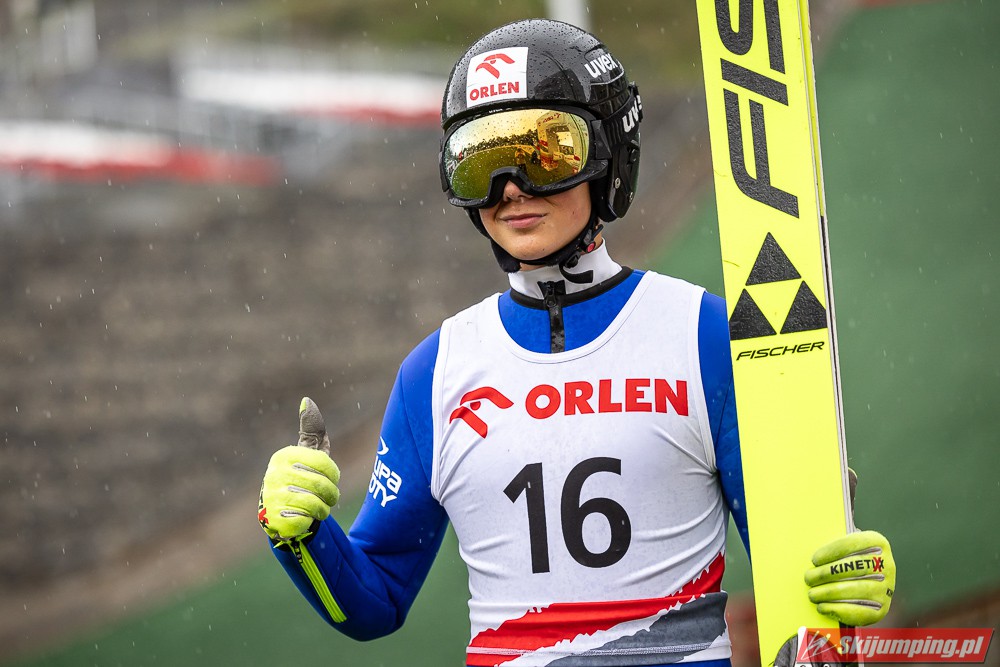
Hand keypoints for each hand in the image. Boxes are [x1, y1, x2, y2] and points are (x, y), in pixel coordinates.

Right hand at [258, 397, 339, 542]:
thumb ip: (312, 430)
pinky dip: (311, 521)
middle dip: (331, 494)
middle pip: (322, 485)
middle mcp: (274, 474)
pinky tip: (305, 518)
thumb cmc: (301, 479)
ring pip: (316, 504)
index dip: (333, 475)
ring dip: (323, 509)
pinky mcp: (273, 519)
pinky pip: (306, 519)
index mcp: (285, 456)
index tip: (329, 478)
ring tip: (317, 508)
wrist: (283, 513)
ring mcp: (271, 497)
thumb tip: (307, 400)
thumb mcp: (308, 454)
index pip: (325, 464)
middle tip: (327, 497)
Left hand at [805, 530, 895, 625]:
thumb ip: (834, 548)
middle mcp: (886, 564)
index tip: (815, 560)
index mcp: (877, 543)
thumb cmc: (849, 560)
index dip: (831, 552)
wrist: (870, 580)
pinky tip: (823, 607)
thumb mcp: (845, 548)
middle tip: (808, 578)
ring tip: (812, 594)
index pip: (853, 544)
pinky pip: (859, 611)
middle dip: (825, 574)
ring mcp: (886, 587)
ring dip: (828, 593)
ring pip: (854, 589)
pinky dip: (838, 609)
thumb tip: (815, 558)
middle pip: (851, 568)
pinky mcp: (882, 608)